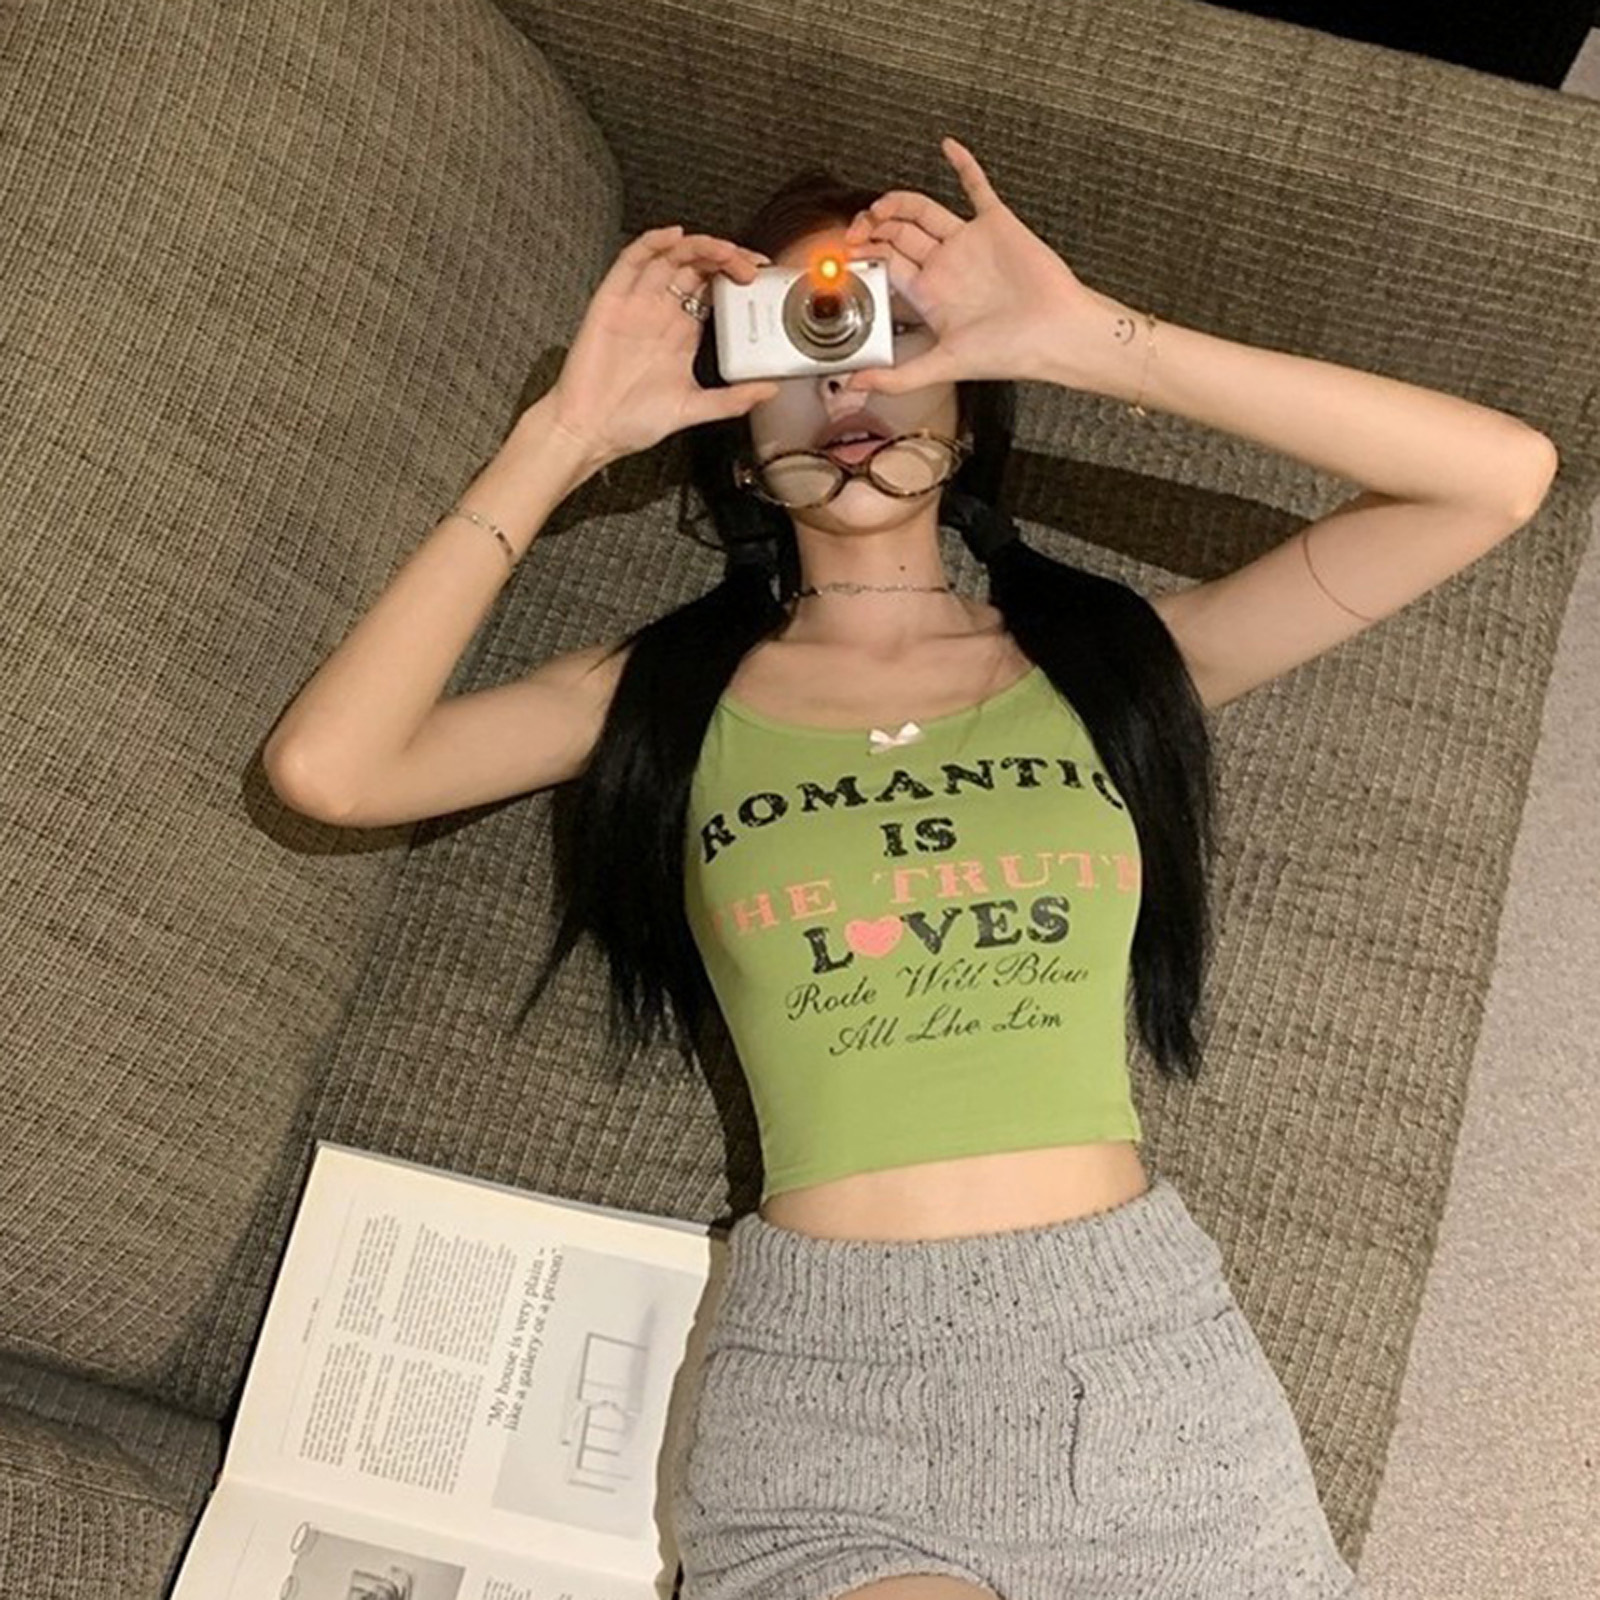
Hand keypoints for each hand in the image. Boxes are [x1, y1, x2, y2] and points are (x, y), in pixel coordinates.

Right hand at [548, 225, 780, 467]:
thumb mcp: (693, 408)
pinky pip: (631, 261)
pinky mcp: (611, 302)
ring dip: (698, 246)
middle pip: (696, 266)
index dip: (737, 275)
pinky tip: (673, 236)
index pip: (714, 288)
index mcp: (681, 331)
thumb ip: (733, 400)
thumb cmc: (632, 421)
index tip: (761, 276)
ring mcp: (636, 304)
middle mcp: (660, 312)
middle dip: (725, 257)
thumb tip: (769, 391)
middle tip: (748, 264)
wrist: (590, 430)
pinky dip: (652, 243)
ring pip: (670, 256)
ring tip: (723, 250)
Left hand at [839, 136, 1090, 393]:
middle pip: (899, 233)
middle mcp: (946, 265)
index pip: (888, 264)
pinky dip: (963, 165)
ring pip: (925, 210)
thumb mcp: (944, 365)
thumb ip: (898, 377)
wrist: (1055, 333)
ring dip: (899, 202)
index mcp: (930, 294)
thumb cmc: (1009, 352)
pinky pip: (977, 187)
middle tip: (857, 228)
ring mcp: (969, 242)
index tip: (848, 253)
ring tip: (881, 204)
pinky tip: (947, 147)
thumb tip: (856, 383)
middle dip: (873, 227)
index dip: (865, 255)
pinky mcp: (996, 223)